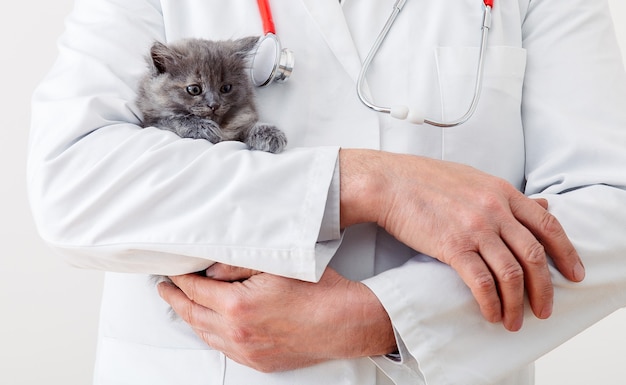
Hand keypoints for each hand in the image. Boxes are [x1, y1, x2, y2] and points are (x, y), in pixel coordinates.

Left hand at [157, 267, 395, 372]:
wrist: (345, 321)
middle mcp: (237, 332)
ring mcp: (247, 351)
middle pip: (193, 315)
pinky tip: (209, 326)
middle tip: (163, 288)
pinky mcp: (259, 361)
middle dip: (175, 300)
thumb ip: (237, 263)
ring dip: (190, 318)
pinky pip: (223, 348)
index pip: (195, 290)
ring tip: (181, 305)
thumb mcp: (275, 264)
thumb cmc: (317, 290)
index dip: (180, 279)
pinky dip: (209, 334)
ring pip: (205, 335)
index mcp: (238, 306)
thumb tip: (211, 268)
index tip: (171, 271)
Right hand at [339, 149, 584, 330]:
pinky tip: (490, 313)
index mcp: (502, 192)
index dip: (566, 253)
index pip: (547, 225)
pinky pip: (482, 282)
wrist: (389, 182)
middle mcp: (494, 209)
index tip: (574, 274)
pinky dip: (491, 302)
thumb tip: (540, 206)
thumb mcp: (474, 179)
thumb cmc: (424, 180)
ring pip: (512, 273)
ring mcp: (475, 227)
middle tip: (544, 309)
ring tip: (514, 320)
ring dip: (517, 303)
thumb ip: (507, 196)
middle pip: (535, 255)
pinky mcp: (452, 245)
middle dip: (545, 289)